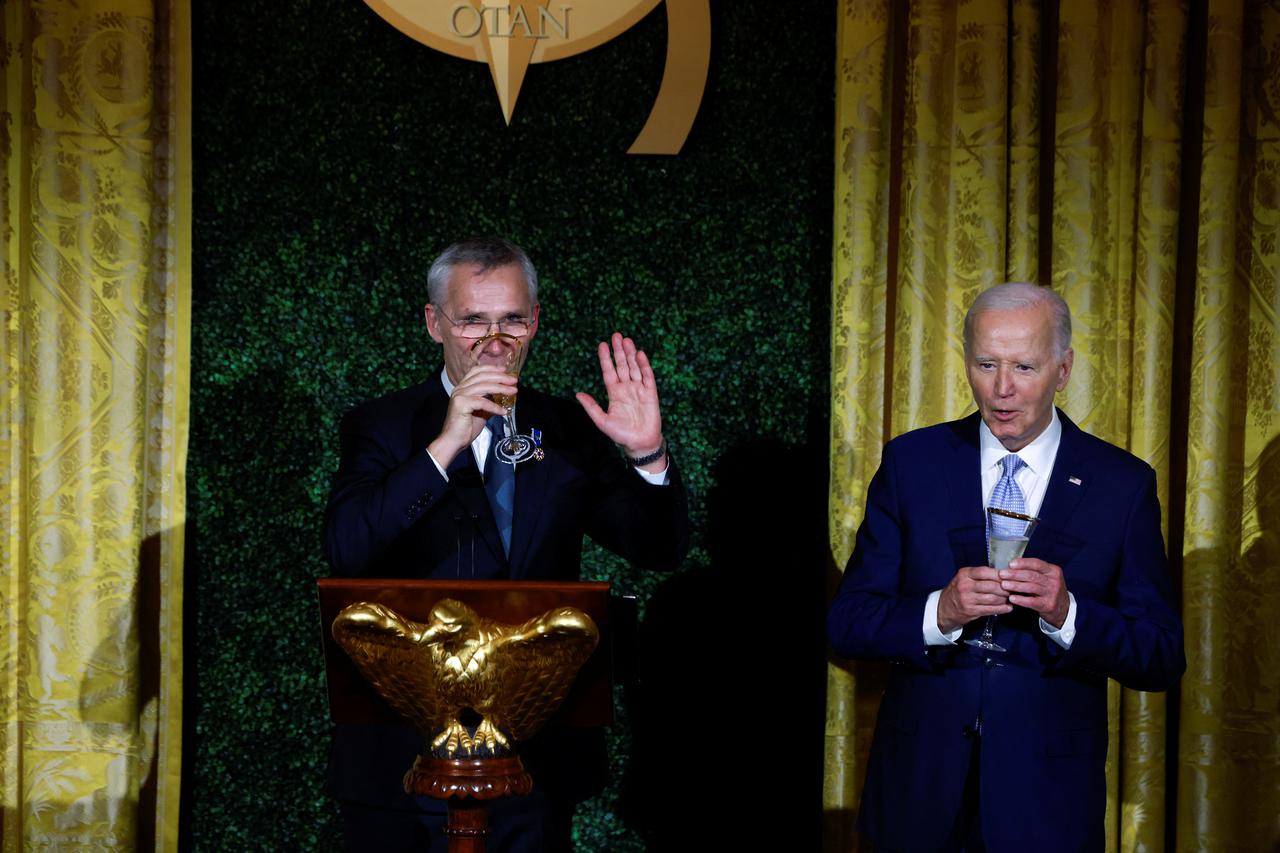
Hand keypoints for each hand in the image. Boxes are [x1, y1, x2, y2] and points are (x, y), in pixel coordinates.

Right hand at [427, 364, 515, 467]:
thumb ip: (489, 400)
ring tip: (513, 391)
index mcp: (463, 387)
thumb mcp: (482, 411)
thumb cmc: (467, 427)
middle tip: (514, 380)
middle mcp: (460, 388)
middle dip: (500, 377)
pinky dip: (495, 407)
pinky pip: (482, 402)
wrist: (454, 441)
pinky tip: (503, 411)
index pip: (477, 371)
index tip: (505, 370)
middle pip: (482, 376)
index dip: (492, 368)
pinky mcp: (461, 404)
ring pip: (484, 386)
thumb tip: (504, 396)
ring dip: (501, 388)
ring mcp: (459, 395)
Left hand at [575, 333, 664, 468]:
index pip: (609, 372)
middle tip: (616, 335)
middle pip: (622, 365)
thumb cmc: (621, 434)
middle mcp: (626, 388)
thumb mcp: (602, 421)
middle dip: (618, 351)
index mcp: (614, 393)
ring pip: (634, 367)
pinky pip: (647, 376)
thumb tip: (577, 394)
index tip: (602, 345)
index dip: (605, 359)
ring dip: (630, 354)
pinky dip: (644, 365)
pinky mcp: (651, 393)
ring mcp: (639, 389)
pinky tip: (640, 354)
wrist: (640, 443)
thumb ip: (591, 407)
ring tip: (626, 340)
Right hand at [936, 566, 1011, 633]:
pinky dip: (1002, 609)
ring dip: (1005, 599)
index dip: (999, 574)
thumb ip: (980, 575)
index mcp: (964, 574)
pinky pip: (990, 609)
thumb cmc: (958, 590)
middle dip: (1005, 588)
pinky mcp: (971, 611)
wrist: (944, 608)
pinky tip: (1008, 607)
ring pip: (992, 598)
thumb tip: (1003, 574)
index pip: (984, 572)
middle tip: (1013, 588)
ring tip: (1010, 597)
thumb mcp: (964, 578)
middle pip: (991, 586)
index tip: (1009, 576)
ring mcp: (967, 599)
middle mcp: (965, 586)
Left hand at [1000, 557, 1069, 628]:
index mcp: (1053, 571)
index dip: (1023, 563)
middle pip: (1032, 575)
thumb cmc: (1050, 590)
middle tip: (1002, 574)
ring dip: (1015, 585)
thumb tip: (1011, 566)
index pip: (1037, 563)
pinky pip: (1032, 602)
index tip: (1010, 564)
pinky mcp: (1048, 605)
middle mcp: (1054, 581)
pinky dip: (1021, 599)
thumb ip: (1033, 571)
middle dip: (1015, 574)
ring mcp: (1052, 594)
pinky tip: (1012, 598)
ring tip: (1003, 585)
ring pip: (1031, 587)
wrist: (1063, 609)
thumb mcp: (1047, 577)